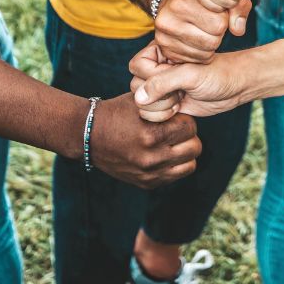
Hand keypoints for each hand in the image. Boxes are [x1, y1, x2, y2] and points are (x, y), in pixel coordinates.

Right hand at [87, 91, 201, 187]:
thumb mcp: (140, 101)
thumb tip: (188, 100)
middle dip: (188, 135)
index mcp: (151, 135)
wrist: (89, 136)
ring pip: (190, 165)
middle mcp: (152, 158)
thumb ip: (165, 102)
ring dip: (185, 152)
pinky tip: (163, 153)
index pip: (190, 127)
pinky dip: (174, 164)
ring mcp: (150, 174)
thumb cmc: (116, 113)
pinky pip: (175, 175)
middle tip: (177, 129)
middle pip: (194, 147)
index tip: (177, 116)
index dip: (186, 119)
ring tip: (173, 142)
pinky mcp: (147, 183)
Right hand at [130, 45, 249, 117]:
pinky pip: (150, 113)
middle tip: (179, 91)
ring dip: (160, 106)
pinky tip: (179, 108)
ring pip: (141, 102)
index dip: (151, 77)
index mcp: (160, 51)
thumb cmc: (218, 73)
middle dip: (157, 95)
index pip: (137, 66)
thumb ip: (163, 82)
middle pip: (136, 86)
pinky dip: (162, 115)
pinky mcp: (166, 102)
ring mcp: (161, 86)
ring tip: (179, 99)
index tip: (175, 78)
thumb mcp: (191, 75)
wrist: (236, 86)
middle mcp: (158, 68)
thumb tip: (138, 97)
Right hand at [154, 0, 240, 63]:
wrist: (176, 1)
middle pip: (212, 41)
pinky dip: (202, 53)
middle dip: (218, 34)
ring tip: (204, 31)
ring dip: (211, 45)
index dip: (223, 19)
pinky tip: (197, 40)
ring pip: (205, 53)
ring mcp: (164, 37)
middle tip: (211, 24)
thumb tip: (238, 30)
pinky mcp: (166, 51)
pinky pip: (197, 60)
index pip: (219, 23)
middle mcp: (168, 19)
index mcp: (181, 1)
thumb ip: (237, 7)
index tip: (216, 12)